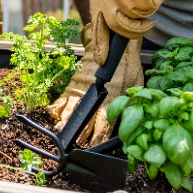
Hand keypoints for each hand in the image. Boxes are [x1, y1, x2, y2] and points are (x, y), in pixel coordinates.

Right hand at [47, 32, 143, 146]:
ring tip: (63, 137)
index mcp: (110, 98)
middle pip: (84, 122)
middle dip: (81, 137)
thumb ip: (133, 103)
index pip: (102, 124)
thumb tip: (132, 120)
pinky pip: (61, 99)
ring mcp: (81, 90)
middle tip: (78, 148)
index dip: (98, 138)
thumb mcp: (137, 84)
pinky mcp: (73, 84)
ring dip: (66, 126)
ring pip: (70, 112)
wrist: (112, 43)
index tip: (95, 148)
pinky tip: (54, 119)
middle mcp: (93, 96)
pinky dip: (56, 110)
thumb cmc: (128, 66)